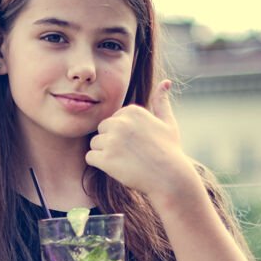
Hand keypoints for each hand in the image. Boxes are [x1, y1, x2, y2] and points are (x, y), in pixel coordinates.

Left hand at [85, 80, 198, 202]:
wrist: (170, 178)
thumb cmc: (170, 151)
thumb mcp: (168, 123)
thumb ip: (162, 101)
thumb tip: (165, 82)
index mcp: (132, 111)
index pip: (113, 119)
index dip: (124, 134)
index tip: (139, 143)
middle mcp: (120, 122)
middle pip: (102, 130)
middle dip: (112, 142)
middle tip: (131, 154)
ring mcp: (112, 140)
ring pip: (94, 143)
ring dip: (105, 154)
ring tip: (126, 161)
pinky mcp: (105, 158)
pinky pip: (90, 158)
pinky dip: (99, 164)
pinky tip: (117, 167)